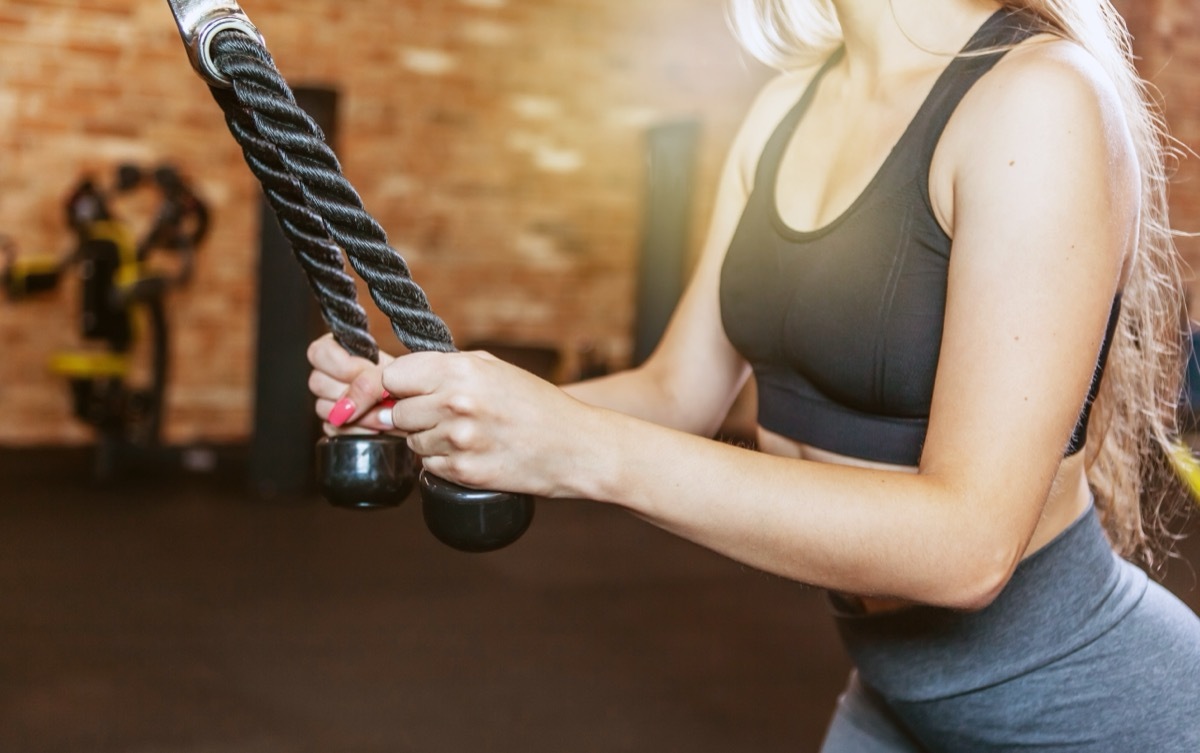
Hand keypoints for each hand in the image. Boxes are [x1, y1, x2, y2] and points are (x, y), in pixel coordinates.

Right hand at [306, 333, 395, 434]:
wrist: (414, 400)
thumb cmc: (401, 379)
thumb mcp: (390, 372)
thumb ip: (369, 383)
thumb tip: (346, 407)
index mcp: (337, 350)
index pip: (319, 353)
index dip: (342, 364)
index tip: (366, 369)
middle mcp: (328, 375)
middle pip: (318, 382)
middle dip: (352, 390)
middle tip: (378, 392)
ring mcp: (329, 400)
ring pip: (323, 408)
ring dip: (356, 413)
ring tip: (382, 411)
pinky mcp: (335, 424)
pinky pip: (334, 430)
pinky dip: (358, 430)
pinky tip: (375, 425)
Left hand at [381, 350, 589, 497]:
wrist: (576, 447)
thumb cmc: (536, 403)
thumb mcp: (492, 368)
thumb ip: (443, 369)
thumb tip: (393, 381)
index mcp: (460, 370)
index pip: (392, 377)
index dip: (393, 386)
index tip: (399, 393)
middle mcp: (455, 403)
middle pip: (398, 413)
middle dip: (414, 415)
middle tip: (447, 414)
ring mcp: (458, 440)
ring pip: (412, 442)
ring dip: (430, 440)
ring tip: (468, 433)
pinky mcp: (463, 472)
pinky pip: (429, 466)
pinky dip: (445, 461)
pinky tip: (474, 452)